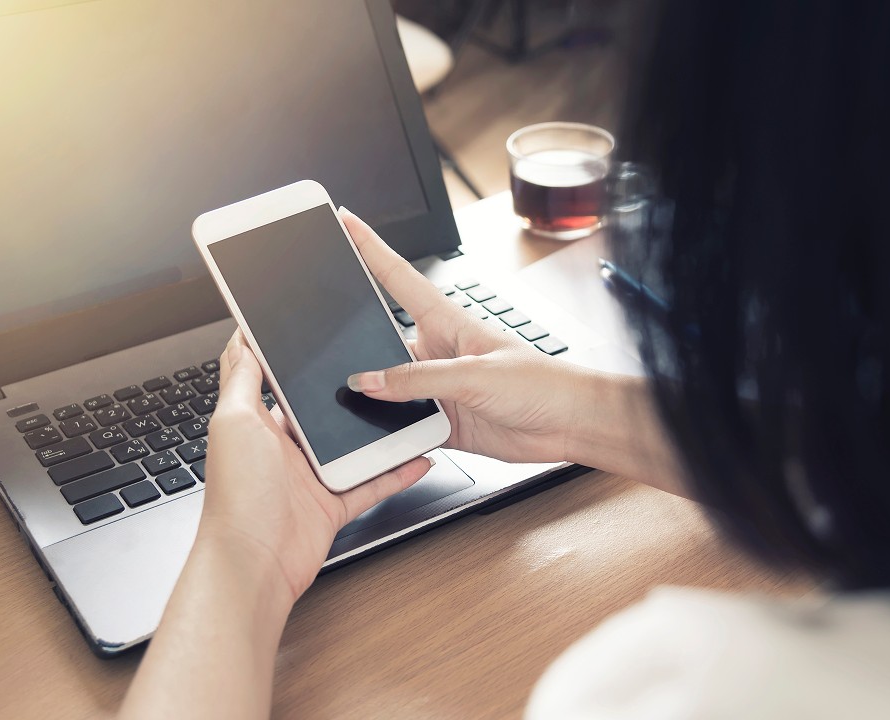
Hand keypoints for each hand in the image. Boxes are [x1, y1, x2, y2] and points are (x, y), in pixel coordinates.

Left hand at [198, 331, 432, 605]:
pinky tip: (417, 456)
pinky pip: (372, 483)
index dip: (287, 355)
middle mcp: (282, 448)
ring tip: (405, 405)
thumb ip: (241, 379)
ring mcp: (309, 477)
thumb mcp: (233, 421)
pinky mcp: (332, 505)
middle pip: (320, 410)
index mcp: (255, 423)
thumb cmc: (236, 496)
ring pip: (352, 445)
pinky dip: (396, 472)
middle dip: (345, 390)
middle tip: (376, 364)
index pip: (270, 379)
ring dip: (378, 429)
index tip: (311, 332)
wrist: (254, 564)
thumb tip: (241, 339)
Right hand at [341, 208, 595, 465]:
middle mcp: (437, 351)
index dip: (369, 247)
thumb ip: (418, 378)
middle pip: (380, 337)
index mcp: (447, 321)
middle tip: (320, 340)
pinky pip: (402, 425)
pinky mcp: (442, 421)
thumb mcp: (475, 374)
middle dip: (351, 338)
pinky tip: (375, 435)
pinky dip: (387, 432)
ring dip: (370, 397)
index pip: (397, 276)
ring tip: (346, 402)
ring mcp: (437, 387)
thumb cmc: (541, 383)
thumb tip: (368, 380)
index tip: (343, 221)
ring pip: (386, 388)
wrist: (570, 424)